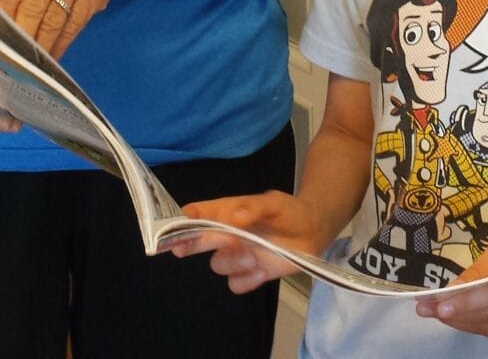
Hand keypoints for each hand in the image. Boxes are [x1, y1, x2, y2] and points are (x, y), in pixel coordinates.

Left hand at [0, 0, 127, 56]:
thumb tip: (1, 26)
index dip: (5, 16)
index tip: (0, 36)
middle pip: (33, 5)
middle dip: (23, 35)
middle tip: (14, 56)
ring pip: (54, 18)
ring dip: (41, 44)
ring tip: (31, 60)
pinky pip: (74, 23)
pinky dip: (61, 43)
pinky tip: (52, 54)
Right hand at [167, 191, 328, 294]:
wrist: (312, 231)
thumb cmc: (289, 211)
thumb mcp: (274, 203)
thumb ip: (253, 207)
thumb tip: (232, 216)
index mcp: (227, 212)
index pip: (198, 214)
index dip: (183, 219)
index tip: (175, 224)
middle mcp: (227, 235)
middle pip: (197, 241)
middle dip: (187, 244)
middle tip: (180, 249)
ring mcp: (237, 256)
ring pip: (218, 265)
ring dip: (233, 263)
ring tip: (254, 257)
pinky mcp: (250, 274)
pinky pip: (236, 284)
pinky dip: (247, 281)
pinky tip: (262, 271)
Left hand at [416, 231, 487, 341]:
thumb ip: (480, 269)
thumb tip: (451, 289)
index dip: (463, 302)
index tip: (437, 305)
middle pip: (486, 315)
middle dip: (451, 313)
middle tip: (423, 308)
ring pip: (486, 327)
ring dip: (458, 321)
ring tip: (434, 311)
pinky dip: (472, 324)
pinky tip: (457, 316)